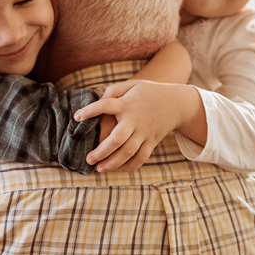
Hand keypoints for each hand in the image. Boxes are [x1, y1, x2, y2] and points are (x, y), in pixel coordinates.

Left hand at [74, 80, 191, 171]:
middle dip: (102, 151)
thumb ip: (115, 90)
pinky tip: (118, 169)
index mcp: (128, 104)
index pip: (106, 106)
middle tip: (88, 159)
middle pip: (117, 139)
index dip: (90, 111)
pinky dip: (129, 166)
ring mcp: (145, 133)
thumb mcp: (134, 85)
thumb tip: (100, 98)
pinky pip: (141, 158)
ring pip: (128, 152)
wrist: (178, 103)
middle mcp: (135, 120)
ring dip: (113, 163)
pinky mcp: (152, 142)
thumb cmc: (150, 93)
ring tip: (99, 168)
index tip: (77, 117)